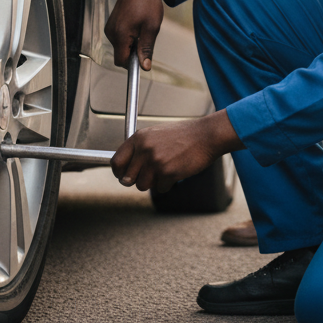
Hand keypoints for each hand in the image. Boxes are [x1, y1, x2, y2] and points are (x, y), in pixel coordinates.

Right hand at [104, 0, 174, 70]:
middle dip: (134, 52)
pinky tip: (137, 24)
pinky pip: (119, 37)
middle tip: (146, 37)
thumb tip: (145, 67)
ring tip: (142, 27)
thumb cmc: (149, 3)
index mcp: (120, 34)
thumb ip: (146, 49)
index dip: (133, 64)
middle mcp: (111, 31)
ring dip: (132, 43)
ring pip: (121, 46)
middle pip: (121, 54)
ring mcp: (110, 26)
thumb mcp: (152, 28)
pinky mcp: (111, 22)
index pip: (121, 61)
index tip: (144, 60)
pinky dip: (128, 36)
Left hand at [111, 110, 243, 192]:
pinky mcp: (167, 172)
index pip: (116, 162)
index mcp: (139, 137)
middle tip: (150, 175)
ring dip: (154, 182)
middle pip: (128, 179)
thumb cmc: (184, 135)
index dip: (119, 173)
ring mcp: (156, 161)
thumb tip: (127, 170)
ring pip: (142, 186)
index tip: (123, 176)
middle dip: (138, 180)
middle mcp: (144, 149)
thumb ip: (141, 149)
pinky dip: (168, 184)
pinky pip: (160, 188)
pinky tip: (177, 170)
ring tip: (166, 170)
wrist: (206, 135)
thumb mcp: (157, 134)